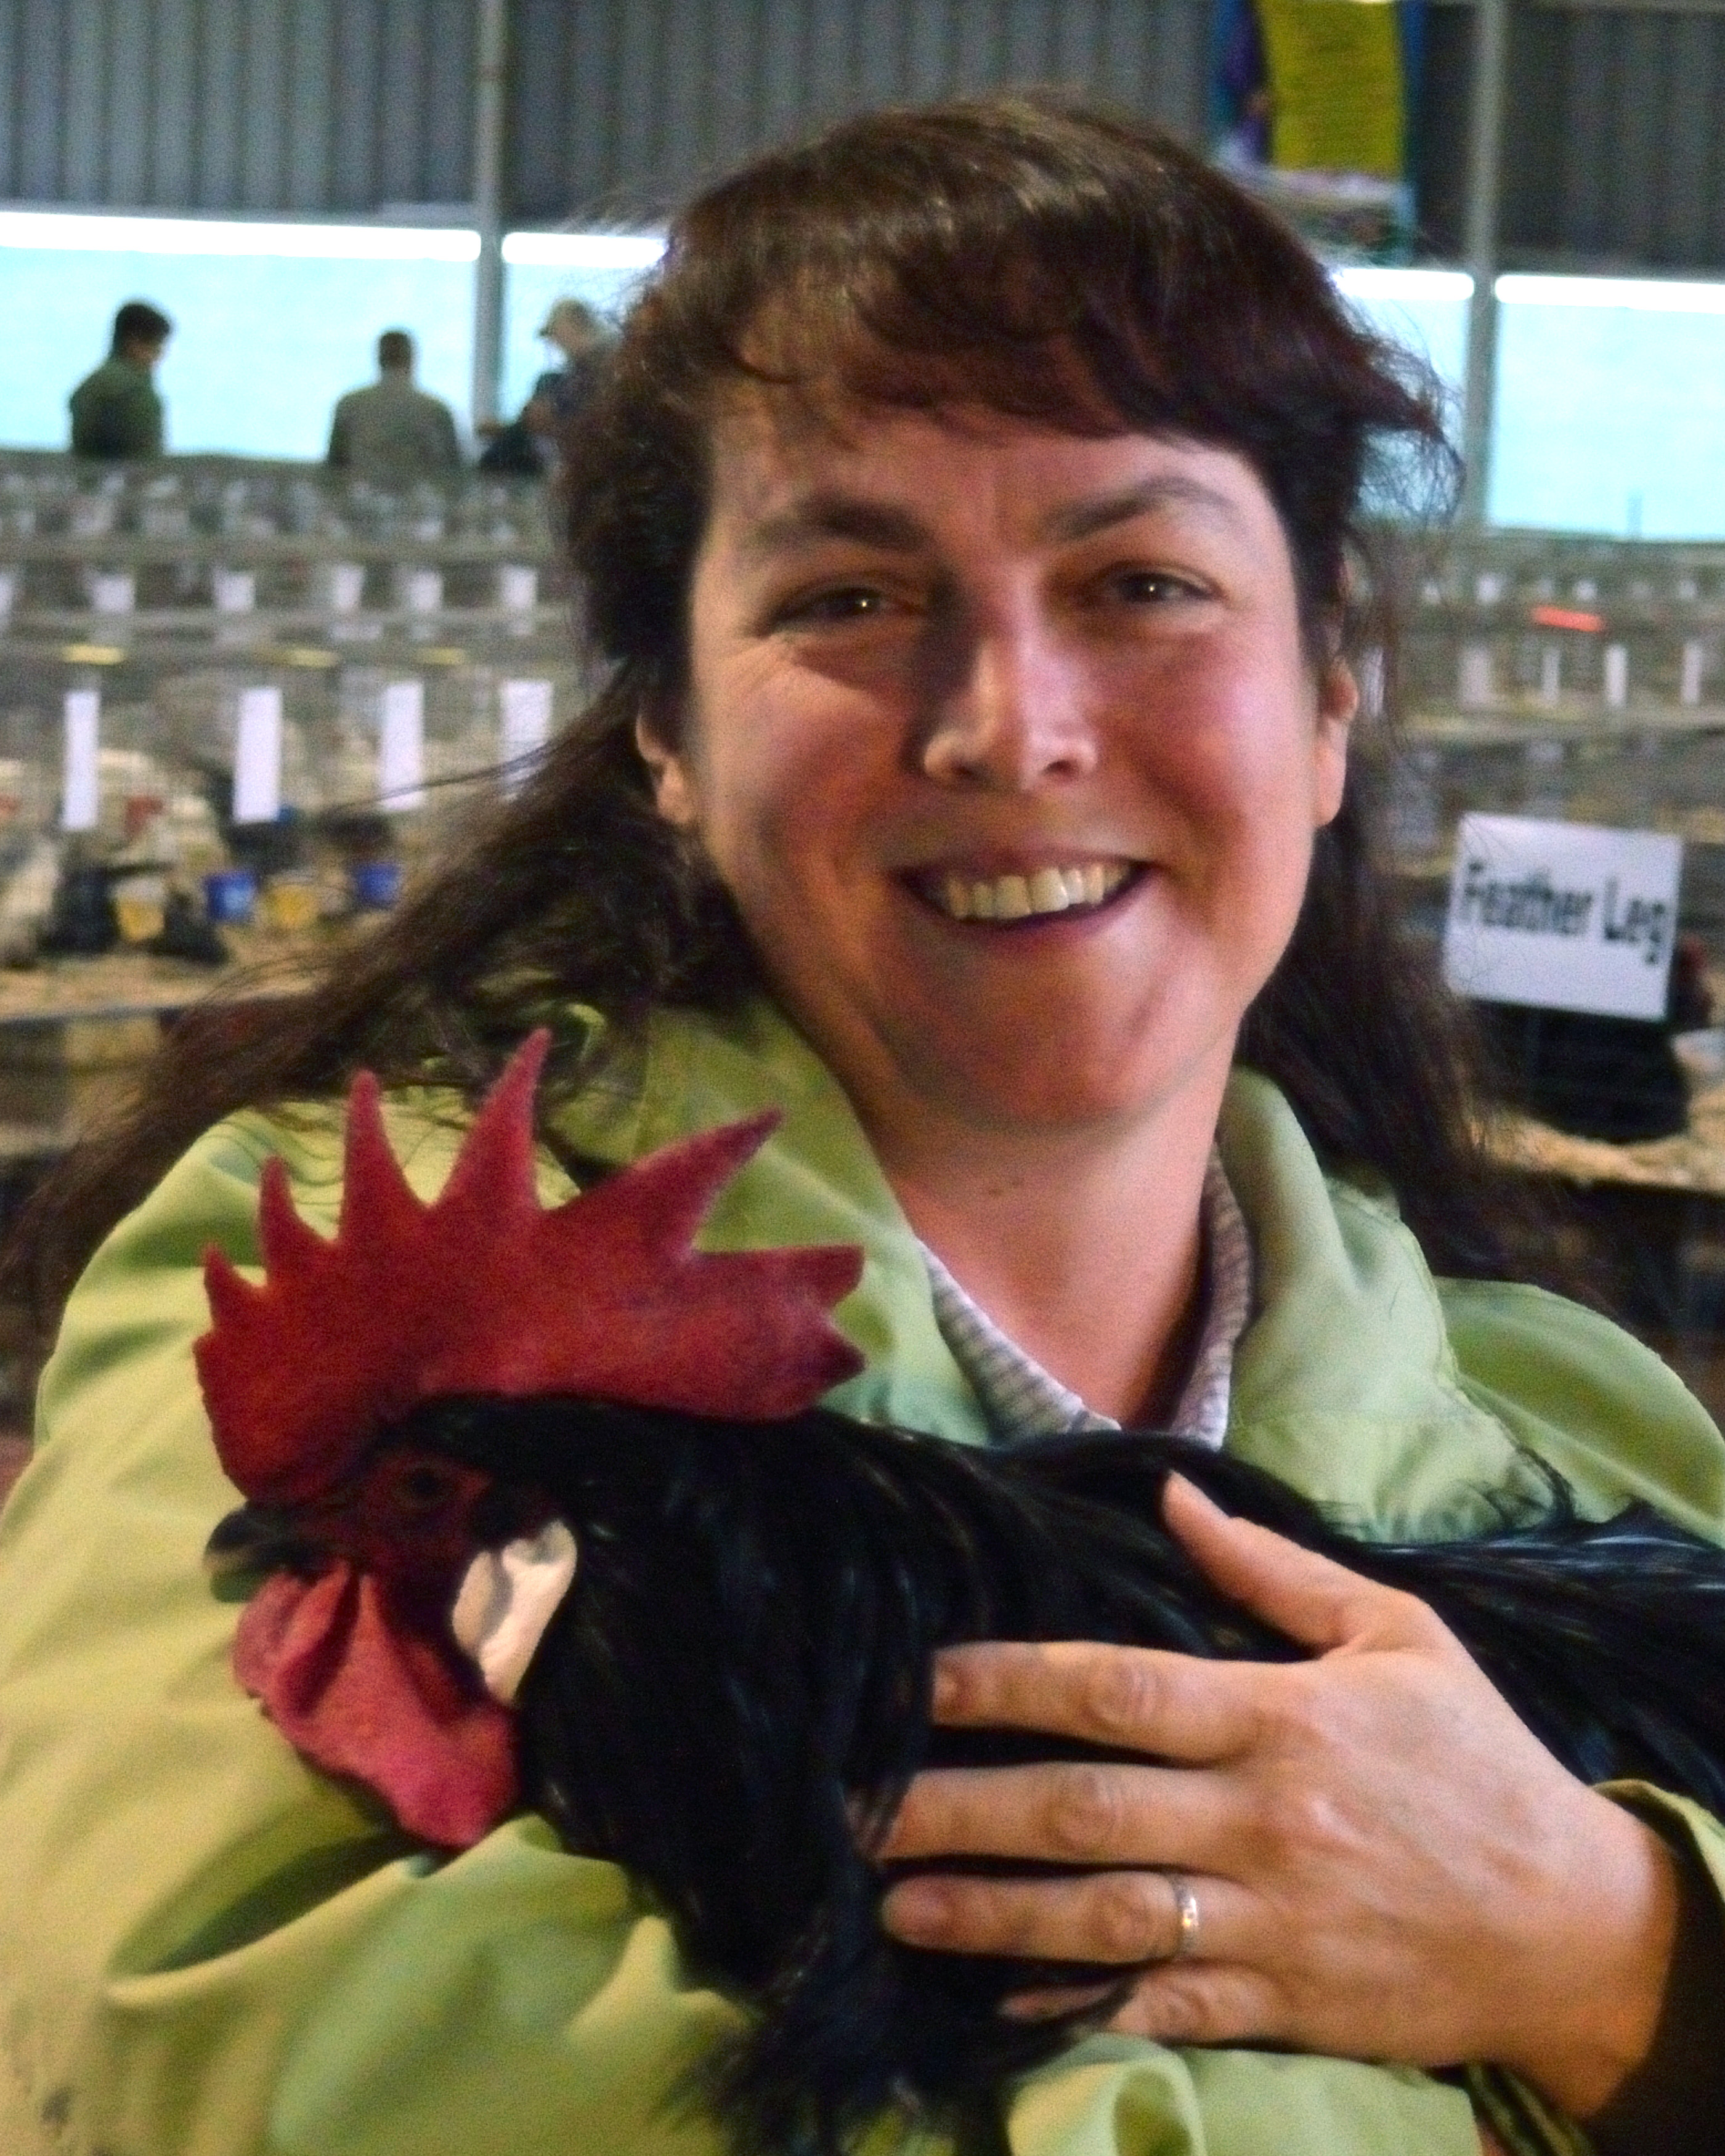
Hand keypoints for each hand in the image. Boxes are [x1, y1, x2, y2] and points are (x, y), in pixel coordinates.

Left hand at [878, 1475, 1682, 2120]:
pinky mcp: (1282, 2006)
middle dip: (961, 1806)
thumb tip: (1171, 1499)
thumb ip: (1274, 1570)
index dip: (1007, 1684)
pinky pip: (1162, 2006)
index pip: (1117, 1691)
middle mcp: (1263, 1819)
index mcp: (1282, 1718)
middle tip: (858, 1806)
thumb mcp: (1399, 1634)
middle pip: (1084, 1807)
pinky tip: (998, 1995)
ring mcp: (1268, 1922)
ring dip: (991, 1910)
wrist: (1570, 1922)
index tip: (917, 1681)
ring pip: (1105, 1914)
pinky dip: (1078, 2003)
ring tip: (895, 1901)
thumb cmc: (1474, 1759)